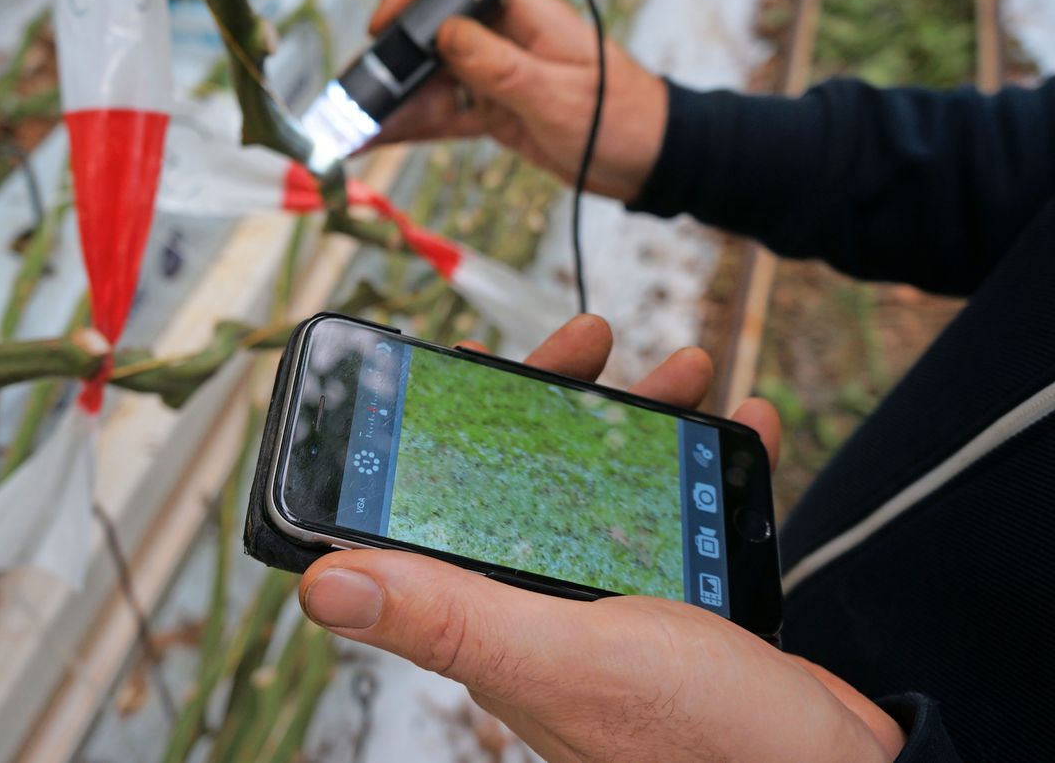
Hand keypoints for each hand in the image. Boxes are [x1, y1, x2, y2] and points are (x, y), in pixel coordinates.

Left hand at [298, 315, 904, 762]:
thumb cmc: (699, 737)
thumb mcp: (563, 657)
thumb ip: (450, 617)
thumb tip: (320, 588)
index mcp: (500, 622)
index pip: (449, 504)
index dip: (455, 427)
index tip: (474, 358)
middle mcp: (549, 610)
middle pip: (534, 476)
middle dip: (562, 399)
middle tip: (594, 338)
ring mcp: (621, 604)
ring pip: (613, 483)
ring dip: (643, 419)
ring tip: (688, 370)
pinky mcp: (685, 606)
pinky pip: (686, 514)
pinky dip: (711, 466)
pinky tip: (742, 424)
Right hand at [364, 0, 667, 202]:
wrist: (651, 162)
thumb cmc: (621, 117)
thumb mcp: (556, 93)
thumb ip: (498, 65)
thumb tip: (444, 34)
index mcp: (524, 14)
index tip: (384, 23)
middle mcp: (504, 38)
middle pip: (432, 36)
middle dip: (391, 60)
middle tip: (355, 91)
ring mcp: (496, 76)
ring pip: (432, 80)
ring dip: (395, 101)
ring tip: (354, 126)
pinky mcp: (495, 111)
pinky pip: (445, 113)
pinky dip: (414, 125)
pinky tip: (379, 137)